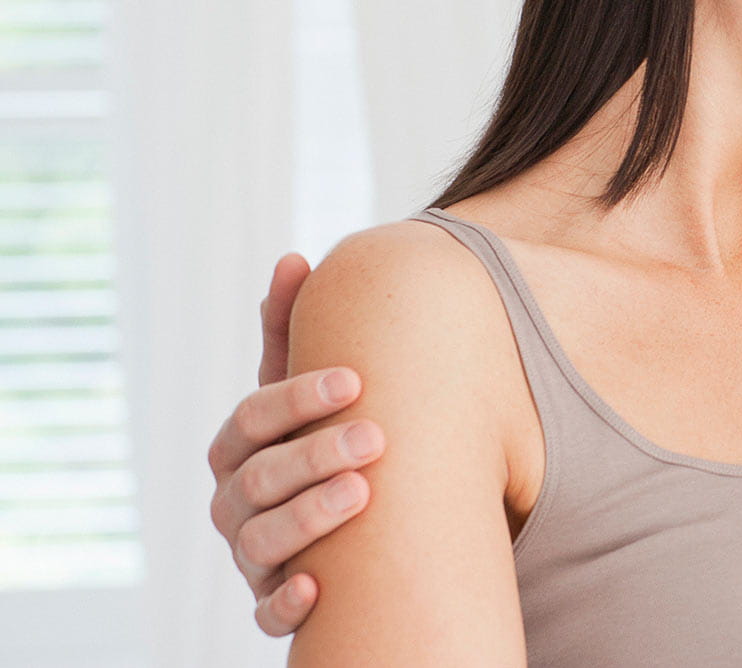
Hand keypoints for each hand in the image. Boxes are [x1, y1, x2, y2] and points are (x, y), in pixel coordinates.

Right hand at [206, 254, 386, 635]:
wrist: (346, 524)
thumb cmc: (319, 441)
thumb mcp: (308, 391)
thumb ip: (295, 332)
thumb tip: (293, 258)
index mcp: (238, 447)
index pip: (252, 418)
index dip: (298, 397)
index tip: (355, 380)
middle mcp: (234, 502)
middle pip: (258, 479)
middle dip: (315, 455)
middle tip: (376, 438)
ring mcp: (251, 556)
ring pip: (261, 543)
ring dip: (309, 518)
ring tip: (362, 495)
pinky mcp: (273, 603)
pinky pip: (269, 614)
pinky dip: (288, 603)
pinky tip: (321, 586)